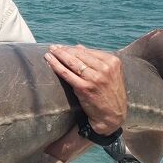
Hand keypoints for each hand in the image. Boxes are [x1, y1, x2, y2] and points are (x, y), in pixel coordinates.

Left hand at [42, 44, 127, 160]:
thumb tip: (78, 47)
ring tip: (50, 51)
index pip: (89, 51)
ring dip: (58, 55)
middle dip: (64, 50)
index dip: (74, 49)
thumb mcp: (110, 74)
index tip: (63, 47)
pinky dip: (56, 65)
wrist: (112, 116)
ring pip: (72, 62)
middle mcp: (105, 69)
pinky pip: (66, 73)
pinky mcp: (84, 88)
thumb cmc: (109, 94)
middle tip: (53, 47)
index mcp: (113, 62)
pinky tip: (49, 60)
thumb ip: (96, 60)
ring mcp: (95, 78)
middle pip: (80, 55)